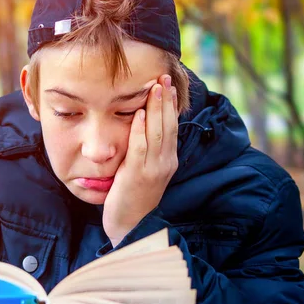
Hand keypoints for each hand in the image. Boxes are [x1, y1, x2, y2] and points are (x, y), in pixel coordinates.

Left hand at [102, 74, 178, 246]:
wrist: (131, 228)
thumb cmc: (134, 199)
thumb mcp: (144, 171)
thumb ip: (146, 152)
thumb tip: (141, 128)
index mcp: (167, 160)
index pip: (172, 127)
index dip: (170, 105)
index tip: (168, 84)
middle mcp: (165, 162)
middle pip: (168, 125)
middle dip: (166, 99)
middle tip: (164, 76)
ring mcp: (153, 169)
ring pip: (158, 132)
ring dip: (156, 107)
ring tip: (155, 86)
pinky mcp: (138, 175)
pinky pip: (141, 147)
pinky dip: (141, 128)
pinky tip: (140, 112)